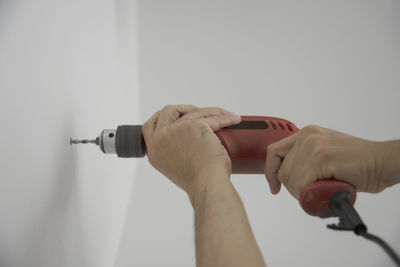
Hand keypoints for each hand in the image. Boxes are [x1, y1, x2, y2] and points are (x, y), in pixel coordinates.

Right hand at [142, 105, 240, 202]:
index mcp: (154, 151)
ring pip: (194, 112)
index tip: (176, 116)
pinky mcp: (195, 125)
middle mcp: (161, 138)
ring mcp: (176, 130)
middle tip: (198, 113)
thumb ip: (176, 154)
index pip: (149, 126)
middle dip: (183, 108)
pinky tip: (233, 119)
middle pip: (167, 111)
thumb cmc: (198, 182)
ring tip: (224, 116)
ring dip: (211, 112)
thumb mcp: (177, 168)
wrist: (207, 186)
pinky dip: (225, 117)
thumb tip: (190, 143)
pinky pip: (212, 117)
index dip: (162, 118)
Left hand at [265, 125, 390, 198]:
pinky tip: (325, 192)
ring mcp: (314, 146)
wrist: (383, 162)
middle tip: (311, 192)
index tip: (274, 186)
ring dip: (303, 193)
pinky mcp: (322, 158)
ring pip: (291, 180)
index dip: (271, 172)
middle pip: (282, 171)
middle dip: (293, 187)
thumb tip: (290, 177)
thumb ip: (307, 159)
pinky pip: (302, 184)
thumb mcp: (326, 153)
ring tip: (322, 191)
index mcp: (307, 133)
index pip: (274, 152)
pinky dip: (310, 194)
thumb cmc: (359, 163)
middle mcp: (307, 136)